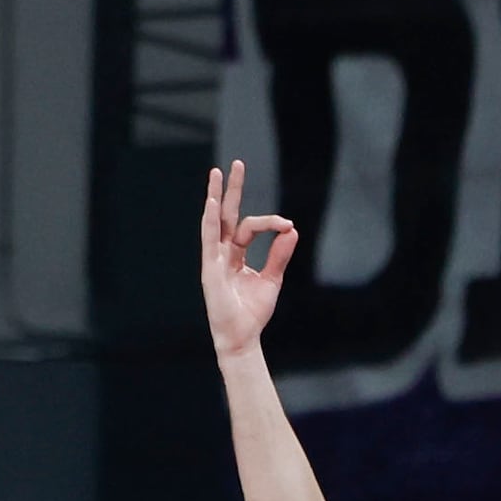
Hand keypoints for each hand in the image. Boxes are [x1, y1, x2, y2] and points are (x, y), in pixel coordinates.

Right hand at [202, 159, 297, 360]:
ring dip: (215, 196)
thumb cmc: (253, 313)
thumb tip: (292, 230)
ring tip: (216, 173)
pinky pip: (208, 241)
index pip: (250, 227)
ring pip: (213, 222)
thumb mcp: (272, 279)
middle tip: (236, 163)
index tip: (288, 226)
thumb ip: (279, 254)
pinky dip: (209, 222)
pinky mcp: (210, 270)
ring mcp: (214, 260)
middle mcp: (221, 254)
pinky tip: (211, 203)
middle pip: (225, 215)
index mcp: (235, 255)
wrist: (242, 338)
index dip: (271, 222)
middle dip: (231, 189)